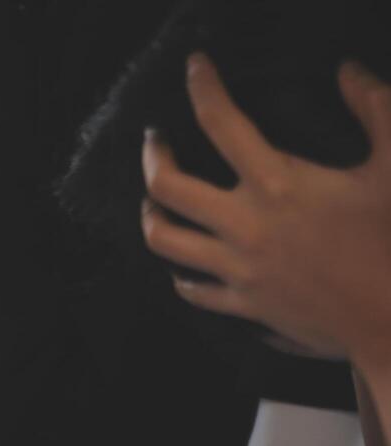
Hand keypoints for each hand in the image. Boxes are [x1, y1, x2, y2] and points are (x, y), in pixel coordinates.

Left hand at [140, 53, 390, 364]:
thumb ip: (377, 110)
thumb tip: (348, 71)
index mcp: (277, 184)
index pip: (220, 124)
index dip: (202, 87)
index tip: (195, 67)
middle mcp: (243, 226)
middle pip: (165, 187)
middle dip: (152, 155)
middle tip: (155, 138)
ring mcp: (236, 269)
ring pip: (163, 241)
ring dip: (151, 215)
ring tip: (153, 201)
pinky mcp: (242, 304)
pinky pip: (191, 289)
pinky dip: (181, 273)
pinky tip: (183, 263)